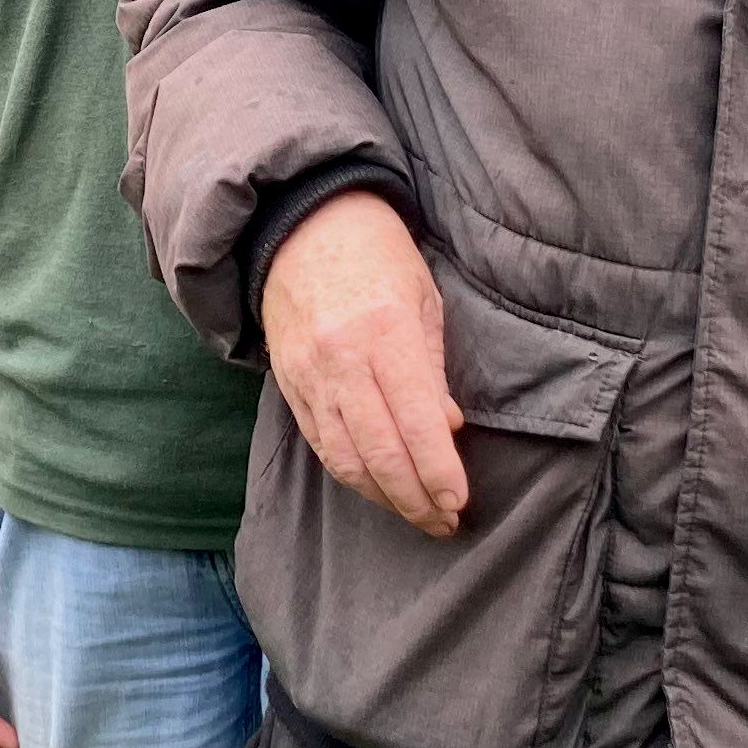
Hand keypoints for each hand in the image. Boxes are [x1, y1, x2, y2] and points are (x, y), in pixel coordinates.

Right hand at [261, 191, 467, 537]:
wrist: (301, 226)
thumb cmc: (378, 256)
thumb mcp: (423, 300)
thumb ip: (433, 370)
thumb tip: (447, 430)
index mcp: (385, 331)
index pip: (415, 421)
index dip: (438, 471)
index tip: (459, 502)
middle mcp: (341, 358)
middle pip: (378, 451)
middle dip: (414, 498)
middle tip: (443, 521)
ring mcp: (308, 374)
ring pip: (344, 457)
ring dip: (382, 495)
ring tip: (415, 513)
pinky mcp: (288, 383)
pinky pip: (319, 442)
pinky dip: (350, 473)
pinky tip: (377, 486)